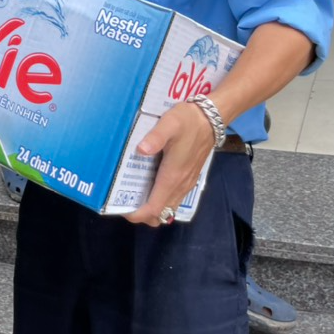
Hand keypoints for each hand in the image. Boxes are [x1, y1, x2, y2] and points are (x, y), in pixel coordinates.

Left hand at [125, 100, 216, 226]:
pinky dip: (160, 199)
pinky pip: (173, 198)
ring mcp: (186, 183)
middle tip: (123, 199)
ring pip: (167, 207)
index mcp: (172, 177)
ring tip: (132, 191)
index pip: (154, 208)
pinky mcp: (189, 178)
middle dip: (141, 213)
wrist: (211, 119)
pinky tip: (148, 182)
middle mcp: (180, 185)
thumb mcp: (169, 124)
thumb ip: (156, 137)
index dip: (137, 214)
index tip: (121, 208)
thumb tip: (141, 150)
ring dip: (150, 206)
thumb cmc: (187, 121)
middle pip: (160, 213)